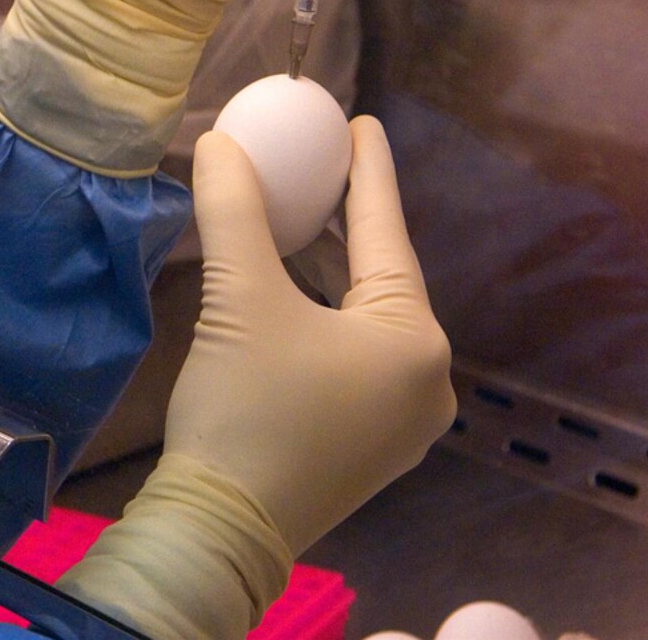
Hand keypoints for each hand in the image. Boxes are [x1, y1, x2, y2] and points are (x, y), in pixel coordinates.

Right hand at [55, 119, 454, 639]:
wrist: (223, 527)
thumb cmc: (246, 409)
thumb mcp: (239, 299)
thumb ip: (234, 211)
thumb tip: (220, 142)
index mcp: (414, 341)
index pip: (386, 233)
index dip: (368, 171)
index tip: (359, 119)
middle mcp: (427, 381)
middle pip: (380, 277)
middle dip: (344, 221)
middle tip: (315, 164)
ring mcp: (403, 422)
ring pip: (365, 319)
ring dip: (329, 270)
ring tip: (299, 219)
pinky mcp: (368, 446)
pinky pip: (354, 357)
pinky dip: (324, 315)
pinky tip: (292, 294)